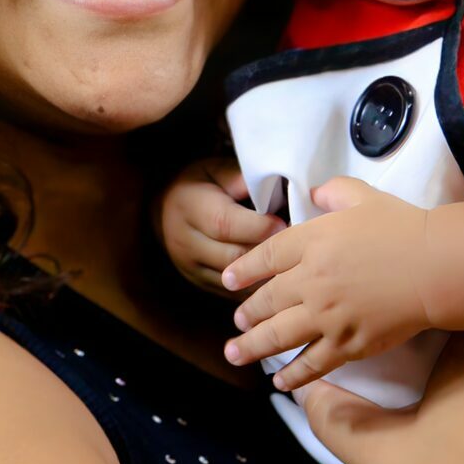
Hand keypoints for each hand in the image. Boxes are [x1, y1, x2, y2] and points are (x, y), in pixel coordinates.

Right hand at [155, 157, 284, 297]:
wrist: (165, 209)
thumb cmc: (199, 184)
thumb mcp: (215, 170)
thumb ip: (240, 179)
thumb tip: (272, 186)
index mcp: (189, 206)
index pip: (225, 223)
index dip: (260, 226)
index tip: (288, 222)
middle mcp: (184, 241)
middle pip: (233, 255)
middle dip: (268, 251)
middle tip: (298, 245)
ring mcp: (190, 267)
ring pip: (236, 280)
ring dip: (266, 273)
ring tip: (292, 262)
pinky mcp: (199, 283)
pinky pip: (233, 293)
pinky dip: (257, 287)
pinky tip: (277, 277)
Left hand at [219, 176, 432, 390]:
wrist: (435, 267)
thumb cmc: (402, 228)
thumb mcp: (362, 196)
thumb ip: (333, 191)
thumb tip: (315, 194)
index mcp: (310, 242)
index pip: (265, 258)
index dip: (243, 270)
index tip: (227, 280)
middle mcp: (310, 281)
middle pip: (266, 301)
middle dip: (246, 313)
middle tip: (236, 322)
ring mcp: (326, 317)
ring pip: (278, 337)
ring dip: (253, 347)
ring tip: (236, 353)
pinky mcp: (347, 344)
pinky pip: (312, 364)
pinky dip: (293, 375)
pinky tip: (280, 382)